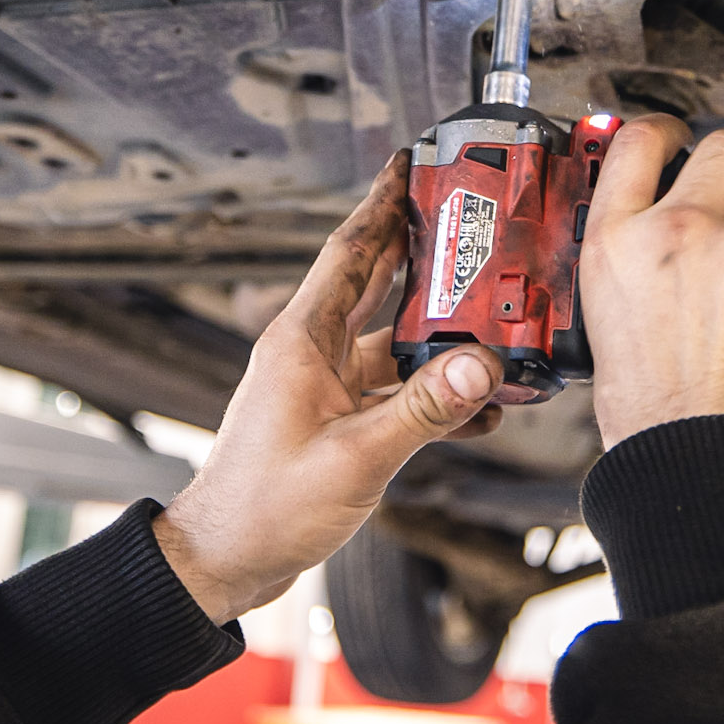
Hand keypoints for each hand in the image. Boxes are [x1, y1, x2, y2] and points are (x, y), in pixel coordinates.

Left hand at [153, 154, 505, 623]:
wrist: (227, 560)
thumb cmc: (265, 506)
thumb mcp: (356, 456)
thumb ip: (423, 410)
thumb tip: (480, 366)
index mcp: (302, 340)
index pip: (350, 250)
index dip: (382, 202)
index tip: (410, 163)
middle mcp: (312, 353)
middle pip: (376, 283)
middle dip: (421, 248)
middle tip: (465, 215)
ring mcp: (324, 386)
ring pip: (393, 341)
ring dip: (440, 334)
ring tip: (495, 318)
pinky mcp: (337, 421)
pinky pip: (395, 392)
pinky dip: (434, 393)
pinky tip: (477, 407)